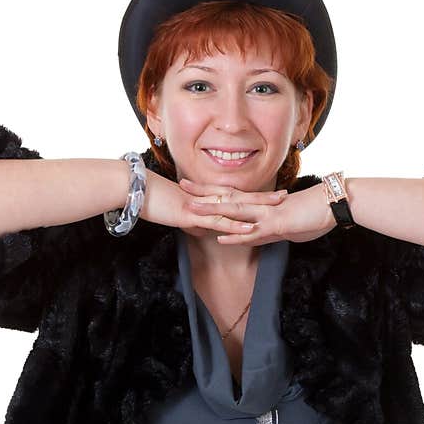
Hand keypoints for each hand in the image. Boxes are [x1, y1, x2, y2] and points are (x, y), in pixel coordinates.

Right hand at [138, 170, 292, 238]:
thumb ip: (193, 222)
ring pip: (235, 207)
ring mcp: (203, 206)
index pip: (236, 195)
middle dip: (265, 198)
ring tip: (277, 209)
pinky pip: (219, 222)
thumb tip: (202, 231)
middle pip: (242, 197)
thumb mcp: (179, 215)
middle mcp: (209, 198)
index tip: (272, 195)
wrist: (137, 192)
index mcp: (206, 197)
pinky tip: (249, 230)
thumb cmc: (155, 202)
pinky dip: (235, 226)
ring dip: (257, 209)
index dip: (255, 195)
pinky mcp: (194, 215)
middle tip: (286, 196)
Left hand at [181, 177, 336, 244]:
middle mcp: (261, 205)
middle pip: (226, 196)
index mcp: (262, 203)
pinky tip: (220, 237)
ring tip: (191, 209)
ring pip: (234, 210)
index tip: (194, 185)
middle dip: (203, 192)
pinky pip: (252, 232)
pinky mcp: (276, 225)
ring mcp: (267, 214)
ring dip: (212, 210)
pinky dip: (235, 235)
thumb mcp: (286, 223)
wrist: (333, 205)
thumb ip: (268, 229)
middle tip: (181, 185)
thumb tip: (256, 237)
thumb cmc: (313, 213)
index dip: (212, 189)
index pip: (232, 193)